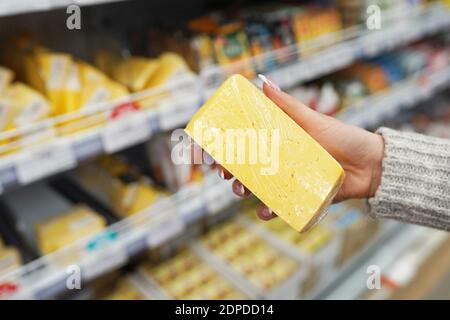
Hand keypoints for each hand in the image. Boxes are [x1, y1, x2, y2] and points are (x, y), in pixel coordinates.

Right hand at [217, 80, 383, 220]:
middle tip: (225, 173)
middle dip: (231, 171)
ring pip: (257, 188)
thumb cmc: (343, 137)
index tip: (213, 151)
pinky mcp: (299, 197)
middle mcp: (279, 160)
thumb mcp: (312, 120)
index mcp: (279, 140)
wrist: (370, 166)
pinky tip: (264, 210)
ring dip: (244, 191)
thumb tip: (263, 82)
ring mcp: (287, 180)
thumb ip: (287, 105)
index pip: (247, 143)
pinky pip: (278, 206)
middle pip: (247, 167)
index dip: (228, 148)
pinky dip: (267, 210)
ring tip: (242, 191)